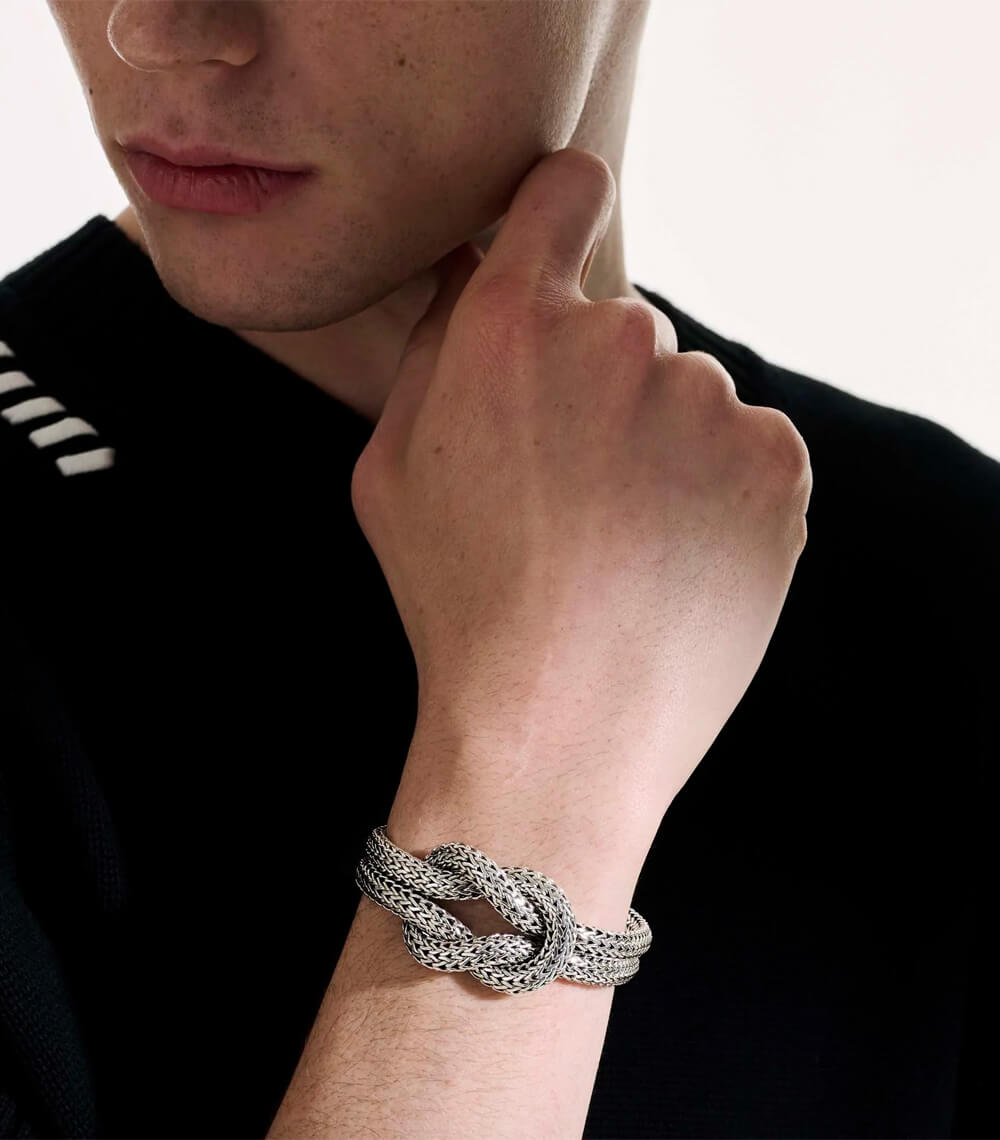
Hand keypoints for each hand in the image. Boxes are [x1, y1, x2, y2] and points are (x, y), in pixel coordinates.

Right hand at [351, 147, 811, 830]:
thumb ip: (434, 348)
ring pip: (689, 396)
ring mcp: (707, 403)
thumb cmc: (458, 603)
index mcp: (512, 328)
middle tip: (573, 489)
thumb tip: (475, 268)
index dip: (562, 211)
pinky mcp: (777, 462)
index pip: (562, 191)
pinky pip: (749, 445)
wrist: (556, 728)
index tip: (565, 240)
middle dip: (599, 386)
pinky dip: (722, 488)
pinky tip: (676, 556)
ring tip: (623, 542)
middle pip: (625, 326)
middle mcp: (618, 341)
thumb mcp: (390, 472)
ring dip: (664, 445)